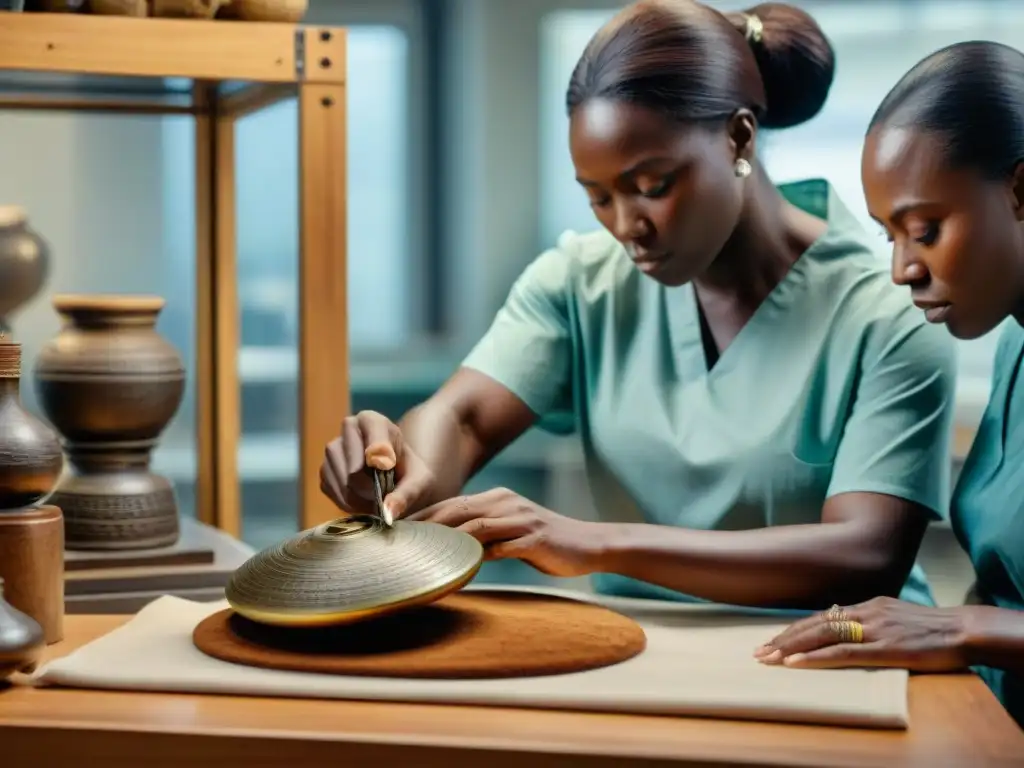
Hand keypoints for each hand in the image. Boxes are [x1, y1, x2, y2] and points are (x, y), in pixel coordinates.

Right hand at [319, 411, 434, 518]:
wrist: (396, 481)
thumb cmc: (410, 475)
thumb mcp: (419, 483)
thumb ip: (407, 495)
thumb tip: (387, 511)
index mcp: (373, 421)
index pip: (372, 437)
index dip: (380, 456)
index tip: (387, 469)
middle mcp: (348, 429)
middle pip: (354, 467)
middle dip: (371, 487)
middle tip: (384, 494)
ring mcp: (333, 450)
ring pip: (341, 481)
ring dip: (360, 498)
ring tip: (376, 498)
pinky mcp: (325, 471)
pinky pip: (333, 492)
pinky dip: (349, 503)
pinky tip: (362, 500)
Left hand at [405, 487, 606, 577]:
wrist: (589, 544)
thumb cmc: (547, 541)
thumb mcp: (512, 530)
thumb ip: (485, 533)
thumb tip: (451, 546)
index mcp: (499, 498)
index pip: (453, 503)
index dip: (425, 514)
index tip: (399, 528)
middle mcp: (507, 503)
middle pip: (457, 510)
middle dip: (426, 523)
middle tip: (399, 538)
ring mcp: (521, 520)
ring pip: (474, 526)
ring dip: (445, 539)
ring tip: (420, 553)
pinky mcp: (533, 539)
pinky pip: (498, 548)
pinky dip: (476, 558)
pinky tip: (458, 569)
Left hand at [752, 596, 969, 671]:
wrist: (964, 629)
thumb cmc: (933, 628)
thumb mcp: (895, 616)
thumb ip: (870, 620)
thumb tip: (847, 625)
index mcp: (867, 605)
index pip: (822, 617)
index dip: (796, 629)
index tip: (773, 640)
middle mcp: (864, 612)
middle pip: (814, 624)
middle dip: (784, 638)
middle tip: (759, 651)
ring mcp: (872, 628)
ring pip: (822, 635)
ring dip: (791, 648)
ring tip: (769, 658)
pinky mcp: (883, 646)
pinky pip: (842, 651)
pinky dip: (815, 657)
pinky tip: (796, 663)